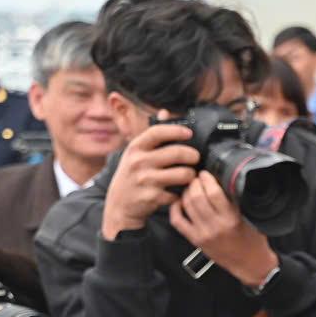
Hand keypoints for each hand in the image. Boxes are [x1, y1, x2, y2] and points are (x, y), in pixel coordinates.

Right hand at [101, 118, 198, 238]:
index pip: (158, 132)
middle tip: (196, 158)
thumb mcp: (136, 153)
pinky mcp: (152, 197)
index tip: (189, 133)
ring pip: (183, 174)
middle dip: (193, 155)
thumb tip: (165, 112)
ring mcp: (145, 180)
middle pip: (177, 153)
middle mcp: (139, 162)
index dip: (176, 131)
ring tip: (190, 175)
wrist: (120, 204)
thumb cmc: (132, 175)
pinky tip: (180, 192)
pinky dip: (182, 194)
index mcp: (135, 147)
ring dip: (191, 175)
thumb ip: (152, 134)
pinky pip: (178, 193)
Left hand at [169, 170, 278, 285]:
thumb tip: (223, 182)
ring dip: (186, 192)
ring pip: (186, 205)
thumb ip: (237, 202)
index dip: (207, 179)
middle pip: (197, 196)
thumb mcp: (250, 218)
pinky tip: (180, 202)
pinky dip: (176, 208)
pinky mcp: (195, 240)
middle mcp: (216, 226)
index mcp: (232, 219)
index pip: (213, 192)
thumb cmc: (253, 241)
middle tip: (198, 179)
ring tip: (191, 189)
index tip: (206, 174)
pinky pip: (178, 220)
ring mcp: (203, 233)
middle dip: (195, 183)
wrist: (250, 264)